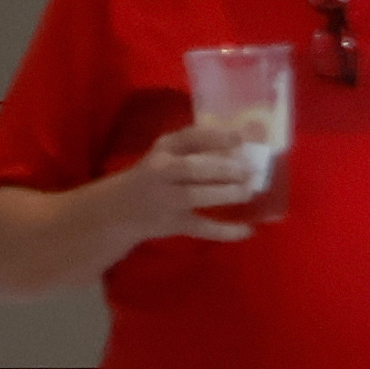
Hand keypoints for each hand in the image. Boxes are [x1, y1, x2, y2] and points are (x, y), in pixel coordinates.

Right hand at [102, 117, 272, 247]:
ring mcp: (164, 199)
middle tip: (250, 172)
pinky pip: (200, 227)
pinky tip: (248, 230)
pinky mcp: (171, 223)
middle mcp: (160, 171)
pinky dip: (225, 231)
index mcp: (164, 149)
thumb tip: (250, 139)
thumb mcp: (170, 154)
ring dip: (224, 194)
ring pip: (194, 196)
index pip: (188, 137)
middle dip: (224, 169)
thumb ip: (202, 147)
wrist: (119, 208)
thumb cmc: (157, 175)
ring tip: (248, 192)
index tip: (240, 139)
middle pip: (192, 168)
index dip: (216, 137)